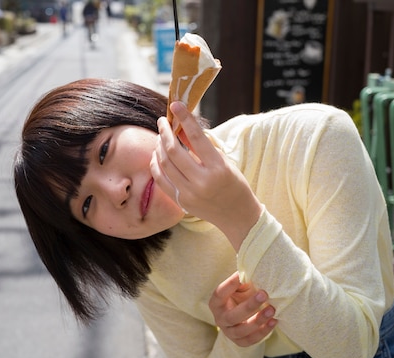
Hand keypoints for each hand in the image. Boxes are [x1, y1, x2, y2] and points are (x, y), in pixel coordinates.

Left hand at [151, 101, 263, 250]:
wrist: (238, 216)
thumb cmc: (235, 184)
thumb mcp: (224, 162)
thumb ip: (202, 147)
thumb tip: (181, 128)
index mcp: (217, 168)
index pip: (196, 137)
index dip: (185, 118)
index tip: (176, 105)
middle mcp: (202, 181)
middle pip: (174, 151)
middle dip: (165, 132)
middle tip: (162, 121)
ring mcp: (189, 194)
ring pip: (164, 164)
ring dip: (158, 147)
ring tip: (160, 136)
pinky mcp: (181, 202)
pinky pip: (161, 180)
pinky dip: (156, 165)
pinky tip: (156, 155)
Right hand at [209, 272, 276, 346]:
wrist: (244, 313)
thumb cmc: (241, 295)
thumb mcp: (239, 286)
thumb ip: (242, 280)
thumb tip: (248, 273)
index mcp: (216, 303)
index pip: (220, 293)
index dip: (230, 284)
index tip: (242, 274)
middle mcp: (220, 319)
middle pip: (232, 316)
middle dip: (249, 306)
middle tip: (264, 294)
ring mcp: (229, 332)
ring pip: (241, 331)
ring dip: (258, 321)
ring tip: (272, 309)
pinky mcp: (239, 341)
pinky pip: (250, 340)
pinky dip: (263, 332)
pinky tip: (274, 321)